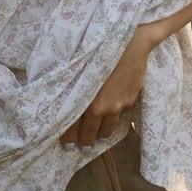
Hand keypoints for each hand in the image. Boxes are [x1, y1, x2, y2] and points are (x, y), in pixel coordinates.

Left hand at [61, 29, 151, 147]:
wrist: (132, 41)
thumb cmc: (101, 49)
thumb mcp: (82, 67)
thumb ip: (73, 88)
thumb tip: (59, 97)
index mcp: (90, 102)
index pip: (75, 126)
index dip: (69, 137)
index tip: (66, 146)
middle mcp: (105, 107)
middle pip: (92, 130)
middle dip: (86, 141)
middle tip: (81, 149)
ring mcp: (121, 104)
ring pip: (109, 126)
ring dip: (102, 133)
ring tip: (98, 138)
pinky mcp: (132, 98)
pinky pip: (121, 113)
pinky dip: (114, 117)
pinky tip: (112, 117)